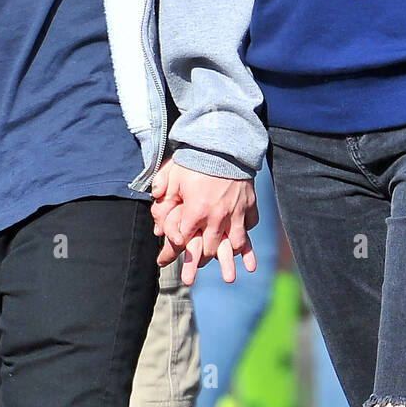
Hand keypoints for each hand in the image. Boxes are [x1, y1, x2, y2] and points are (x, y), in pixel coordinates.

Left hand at [150, 158, 257, 283]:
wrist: (225, 142)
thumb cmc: (195, 158)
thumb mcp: (172, 174)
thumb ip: (162, 193)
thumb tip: (155, 213)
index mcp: (196, 212)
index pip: (183, 241)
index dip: (173, 250)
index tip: (166, 257)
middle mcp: (218, 217)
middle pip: (209, 248)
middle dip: (201, 258)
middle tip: (196, 264)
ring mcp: (236, 211)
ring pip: (235, 243)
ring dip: (228, 252)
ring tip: (224, 259)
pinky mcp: (250, 203)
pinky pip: (250, 224)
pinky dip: (245, 230)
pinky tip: (239, 234)